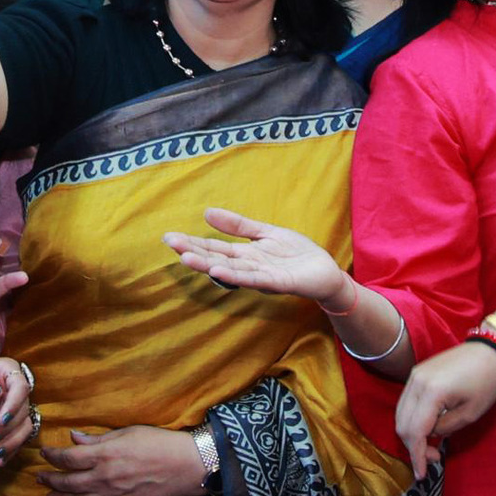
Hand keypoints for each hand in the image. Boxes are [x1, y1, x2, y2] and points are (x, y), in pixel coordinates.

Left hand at [0, 356, 39, 460]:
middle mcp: (15, 390)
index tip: (1, 420)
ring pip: (24, 427)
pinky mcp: (7, 427)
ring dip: (11, 443)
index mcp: (7, 371)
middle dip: (7, 429)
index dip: (14, 404)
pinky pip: (16, 440)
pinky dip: (9, 452)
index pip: (21, 387)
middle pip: (24, 411)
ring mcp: (13, 409)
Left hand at [35, 422, 208, 495]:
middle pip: (68, 484)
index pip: (68, 458)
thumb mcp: (127, 433)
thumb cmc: (159, 443)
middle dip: (50, 480)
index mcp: (104, 456)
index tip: (44, 454)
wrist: (186, 466)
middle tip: (40, 478)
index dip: (52, 456)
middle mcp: (104, 480)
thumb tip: (74, 438)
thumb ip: (97, 440)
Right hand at [162, 207, 349, 307]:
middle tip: (170, 244)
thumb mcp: (265, 233)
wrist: (326, 272)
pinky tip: (218, 271)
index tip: (169, 237)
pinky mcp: (279, 283)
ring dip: (208, 265)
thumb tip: (207, 212)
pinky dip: (236, 276)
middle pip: (217, 259)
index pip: (214, 248)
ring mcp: (262, 276)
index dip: (193, 242)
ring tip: (186, 258)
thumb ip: (239, 225)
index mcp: (245, 255)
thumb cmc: (297, 254)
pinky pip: (254, 279)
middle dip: (193, 252)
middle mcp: (249, 267)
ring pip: (231, 271)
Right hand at [392, 341, 495, 473]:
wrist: (489, 350)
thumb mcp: (470, 413)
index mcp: (431, 393)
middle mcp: (416, 382)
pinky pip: (406, 402)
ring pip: (400, 414)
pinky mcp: (416, 374)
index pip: (415, 431)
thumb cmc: (486, 382)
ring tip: (432, 444)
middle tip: (434, 456)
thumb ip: (445, 428)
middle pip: (402, 424)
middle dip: (413, 446)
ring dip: (411, 434)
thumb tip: (430, 436)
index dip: (417, 456)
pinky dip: (412, 420)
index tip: (421, 474)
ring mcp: (414, 376)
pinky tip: (428, 427)